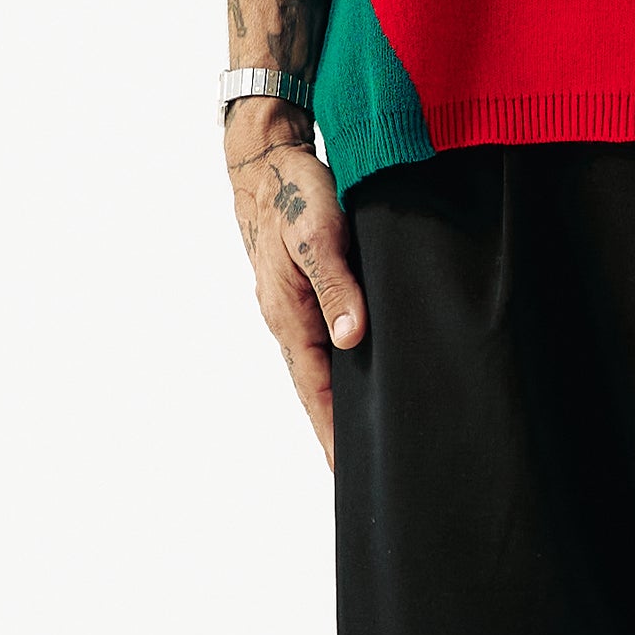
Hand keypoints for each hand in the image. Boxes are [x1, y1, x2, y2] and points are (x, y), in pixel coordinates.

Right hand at [227, 120, 363, 464]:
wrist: (267, 159)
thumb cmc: (294, 192)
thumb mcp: (319, 235)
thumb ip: (336, 285)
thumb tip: (352, 339)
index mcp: (289, 317)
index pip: (316, 392)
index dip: (333, 433)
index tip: (347, 474)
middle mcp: (289, 321)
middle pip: (317, 390)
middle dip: (336, 432)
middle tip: (364, 475)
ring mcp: (295, 309)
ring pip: (322, 368)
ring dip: (341, 404)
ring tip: (367, 440)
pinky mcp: (305, 293)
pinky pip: (326, 342)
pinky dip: (343, 369)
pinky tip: (362, 376)